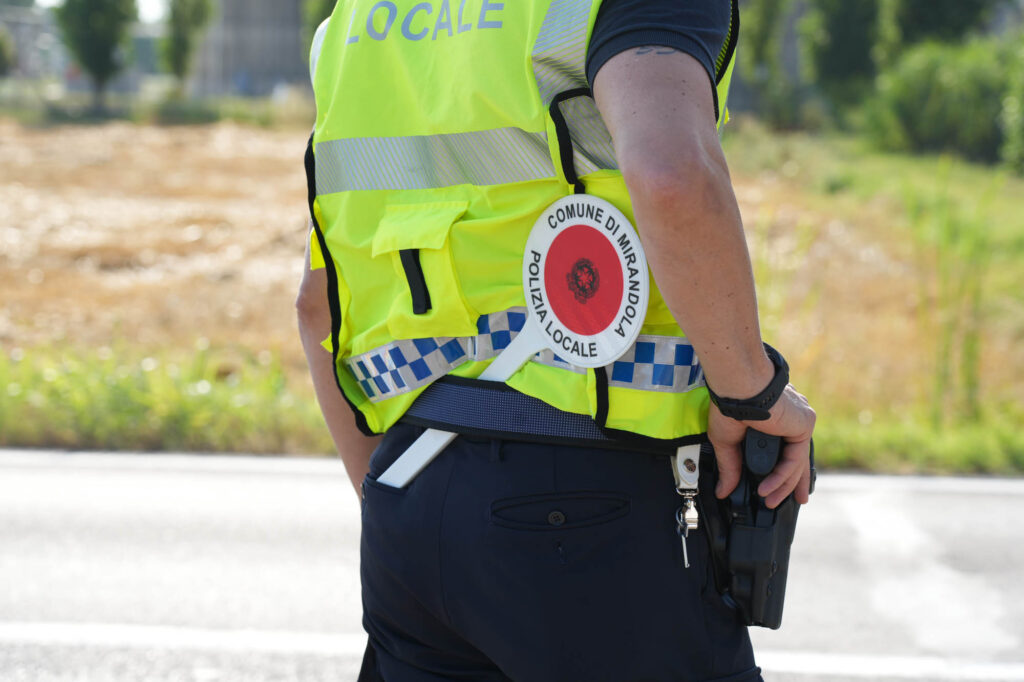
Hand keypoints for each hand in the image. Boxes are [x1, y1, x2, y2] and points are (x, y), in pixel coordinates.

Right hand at [707, 384, 815, 508]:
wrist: (738, 386)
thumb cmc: (729, 403)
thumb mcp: (727, 441)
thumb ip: (730, 467)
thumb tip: (723, 491)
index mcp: (775, 417)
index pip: (785, 447)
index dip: (784, 467)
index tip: (780, 484)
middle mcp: (791, 418)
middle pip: (797, 457)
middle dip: (796, 481)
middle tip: (797, 499)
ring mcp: (799, 421)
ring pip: (796, 461)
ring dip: (783, 485)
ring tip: (769, 501)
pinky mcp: (803, 425)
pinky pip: (794, 459)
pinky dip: (781, 476)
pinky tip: (767, 488)